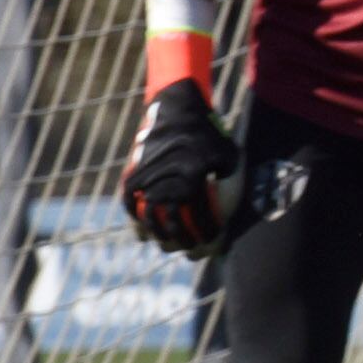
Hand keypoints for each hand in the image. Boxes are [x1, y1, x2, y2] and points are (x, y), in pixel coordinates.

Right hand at [122, 80, 240, 255]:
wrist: (177, 111)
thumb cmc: (210, 136)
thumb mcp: (231, 157)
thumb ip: (231, 186)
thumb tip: (226, 218)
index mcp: (194, 177)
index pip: (202, 220)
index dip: (209, 237)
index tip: (213, 244)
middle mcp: (168, 181)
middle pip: (174, 226)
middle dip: (185, 244)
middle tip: (191, 251)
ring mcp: (148, 179)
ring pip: (149, 220)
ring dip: (159, 237)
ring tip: (168, 244)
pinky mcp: (133, 174)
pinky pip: (131, 204)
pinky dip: (136, 221)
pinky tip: (144, 233)